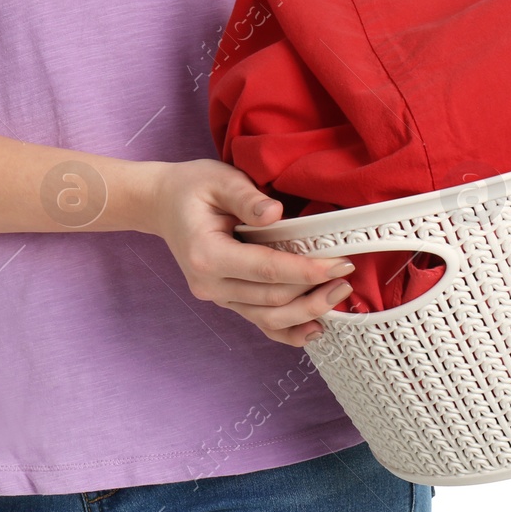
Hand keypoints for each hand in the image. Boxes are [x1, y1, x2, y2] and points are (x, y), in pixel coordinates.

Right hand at [145, 158, 357, 345]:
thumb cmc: (191, 188)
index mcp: (207, 255)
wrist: (162, 204)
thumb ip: (246, 198)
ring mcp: (217, 296)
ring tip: (338, 297)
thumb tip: (275, 214)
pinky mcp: (226, 299)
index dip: (306, 270)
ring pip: (268, 319)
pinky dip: (288, 331)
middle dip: (313, 292)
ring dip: (306, 312)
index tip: (339, 264)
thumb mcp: (219, 180)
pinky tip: (314, 328)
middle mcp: (210, 284)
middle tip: (347, 278)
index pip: (266, 269)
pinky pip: (258, 322)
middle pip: (271, 300)